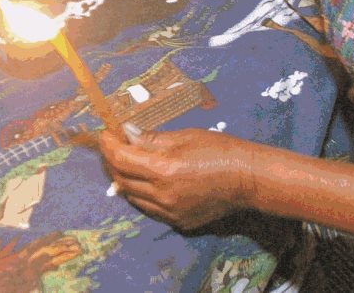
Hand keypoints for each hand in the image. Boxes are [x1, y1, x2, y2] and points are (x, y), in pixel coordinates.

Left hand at [98, 125, 256, 230]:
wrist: (248, 179)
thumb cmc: (220, 150)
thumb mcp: (185, 136)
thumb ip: (152, 138)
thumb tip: (127, 133)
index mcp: (163, 170)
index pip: (122, 159)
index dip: (109, 145)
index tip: (105, 134)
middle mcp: (162, 195)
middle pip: (122, 179)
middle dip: (113, 160)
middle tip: (113, 145)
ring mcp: (170, 212)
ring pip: (132, 197)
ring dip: (124, 178)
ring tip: (128, 162)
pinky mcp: (178, 222)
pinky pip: (150, 208)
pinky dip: (142, 193)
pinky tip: (147, 180)